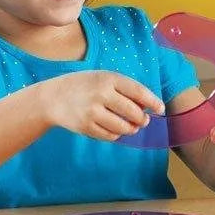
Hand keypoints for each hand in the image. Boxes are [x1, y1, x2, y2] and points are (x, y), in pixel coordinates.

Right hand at [41, 71, 164, 140]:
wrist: (53, 98)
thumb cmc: (84, 86)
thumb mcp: (103, 78)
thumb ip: (125, 89)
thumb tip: (148, 106)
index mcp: (108, 79)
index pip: (138, 92)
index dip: (153, 102)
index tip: (161, 109)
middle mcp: (101, 94)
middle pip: (133, 112)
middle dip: (142, 119)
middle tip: (144, 120)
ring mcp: (92, 112)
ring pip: (124, 127)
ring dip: (131, 129)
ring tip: (131, 126)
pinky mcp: (86, 127)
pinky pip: (111, 135)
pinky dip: (116, 134)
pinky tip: (114, 128)